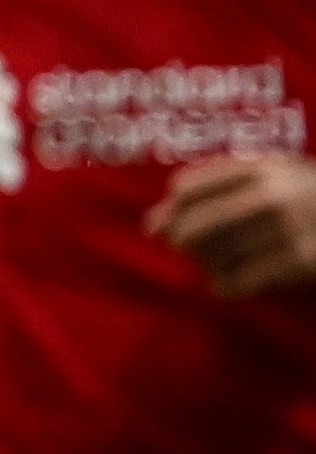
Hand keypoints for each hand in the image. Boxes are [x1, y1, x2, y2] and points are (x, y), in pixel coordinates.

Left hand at [153, 149, 315, 296]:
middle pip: (195, 224)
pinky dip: (227, 286)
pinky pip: (243, 281)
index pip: (188, 187)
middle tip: (179, 246)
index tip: (163, 222)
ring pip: (217, 256)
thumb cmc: (310, 194)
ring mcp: (290, 230)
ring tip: (211, 264)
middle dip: (178, 239)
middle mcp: (274, 196)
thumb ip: (218, 184)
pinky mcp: (304, 262)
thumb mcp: (275, 173)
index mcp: (263, 167)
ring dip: (204, 264)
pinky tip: (228, 284)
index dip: (169, 209)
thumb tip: (154, 221)